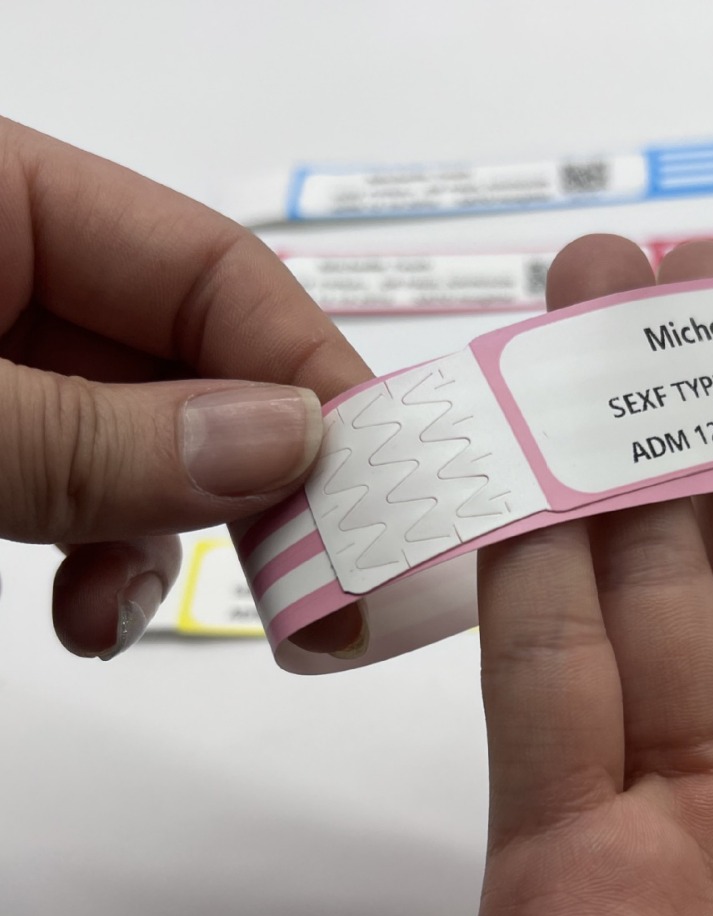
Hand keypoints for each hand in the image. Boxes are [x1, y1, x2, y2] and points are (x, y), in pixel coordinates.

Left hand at [0, 119, 370, 656]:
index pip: (215, 272)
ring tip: (121, 619)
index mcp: (2, 198)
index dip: (310, 377)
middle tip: (306, 585)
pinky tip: (87, 613)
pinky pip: (75, 486)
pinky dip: (98, 556)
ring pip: (141, 444)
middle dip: (247, 485)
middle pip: (194, 368)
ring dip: (162, 542)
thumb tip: (294, 445)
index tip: (374, 490)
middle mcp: (12, 272)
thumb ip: (96, 435)